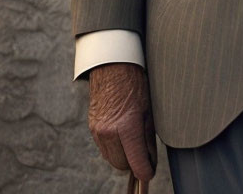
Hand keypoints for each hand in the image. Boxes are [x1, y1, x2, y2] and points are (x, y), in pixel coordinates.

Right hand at [87, 63, 155, 187]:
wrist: (112, 66)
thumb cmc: (135, 83)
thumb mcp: (149, 108)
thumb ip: (148, 136)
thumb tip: (150, 157)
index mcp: (126, 126)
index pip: (135, 160)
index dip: (144, 171)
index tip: (149, 175)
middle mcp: (109, 132)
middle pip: (121, 164)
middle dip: (133, 164)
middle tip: (146, 157)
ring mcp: (98, 131)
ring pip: (111, 158)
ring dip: (123, 157)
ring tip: (136, 145)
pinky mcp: (92, 128)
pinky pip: (104, 148)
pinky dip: (114, 148)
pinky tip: (124, 137)